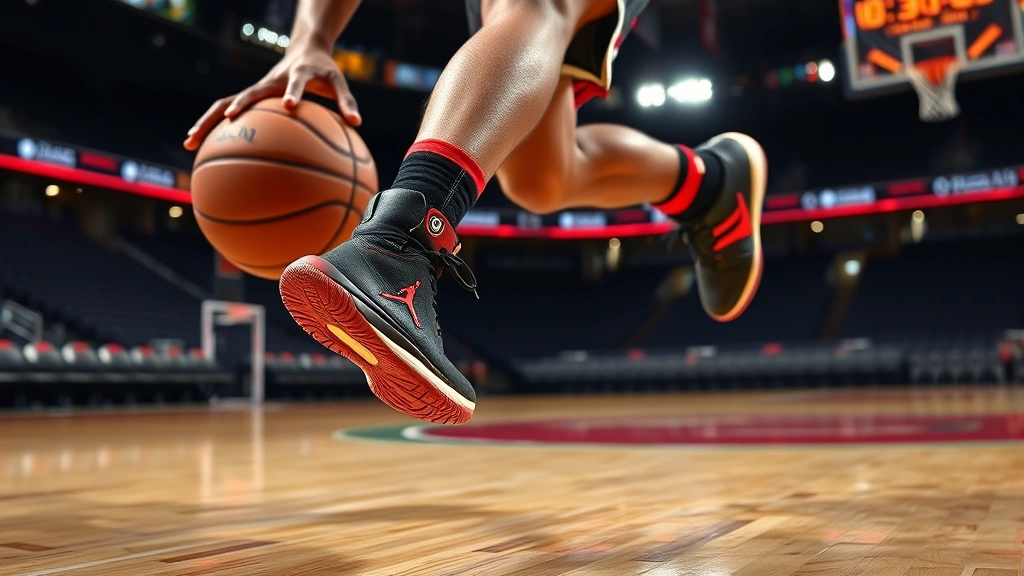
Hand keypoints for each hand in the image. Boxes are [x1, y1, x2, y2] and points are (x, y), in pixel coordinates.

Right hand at [184, 46, 360, 150]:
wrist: (305, 49)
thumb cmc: (324, 69)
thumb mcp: (338, 82)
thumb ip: (346, 102)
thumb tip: (357, 123)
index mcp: (294, 77)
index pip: (294, 84)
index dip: (293, 93)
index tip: (290, 106)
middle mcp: (269, 83)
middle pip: (245, 95)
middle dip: (234, 110)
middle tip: (223, 126)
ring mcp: (255, 90)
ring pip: (225, 104)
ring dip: (208, 122)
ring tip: (189, 142)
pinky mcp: (249, 97)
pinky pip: (227, 112)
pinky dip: (212, 127)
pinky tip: (198, 147)